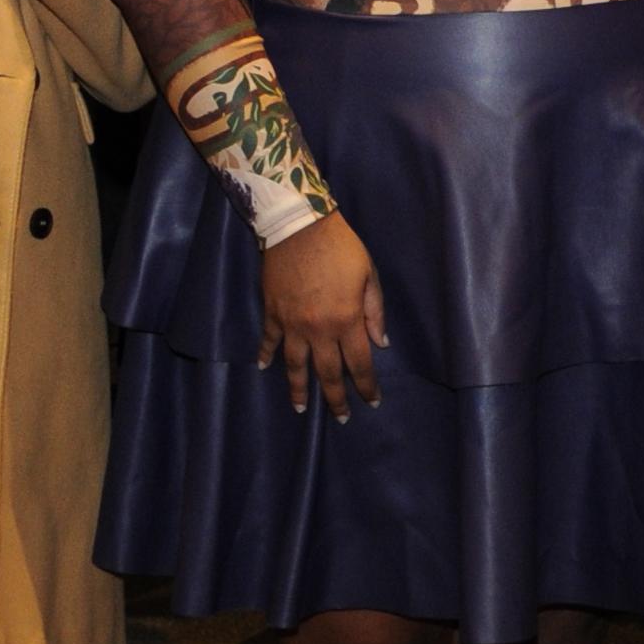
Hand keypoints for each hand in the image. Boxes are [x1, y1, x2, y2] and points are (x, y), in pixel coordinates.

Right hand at [256, 212, 388, 417]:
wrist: (299, 226)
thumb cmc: (341, 248)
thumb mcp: (369, 275)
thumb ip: (374, 311)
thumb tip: (380, 343)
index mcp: (346, 320)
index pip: (359, 363)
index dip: (367, 385)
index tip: (371, 402)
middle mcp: (318, 330)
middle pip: (328, 373)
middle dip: (336, 399)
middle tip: (341, 417)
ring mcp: (292, 324)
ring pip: (295, 365)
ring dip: (298, 389)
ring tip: (300, 409)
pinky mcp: (272, 313)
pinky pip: (269, 340)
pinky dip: (265, 355)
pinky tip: (262, 368)